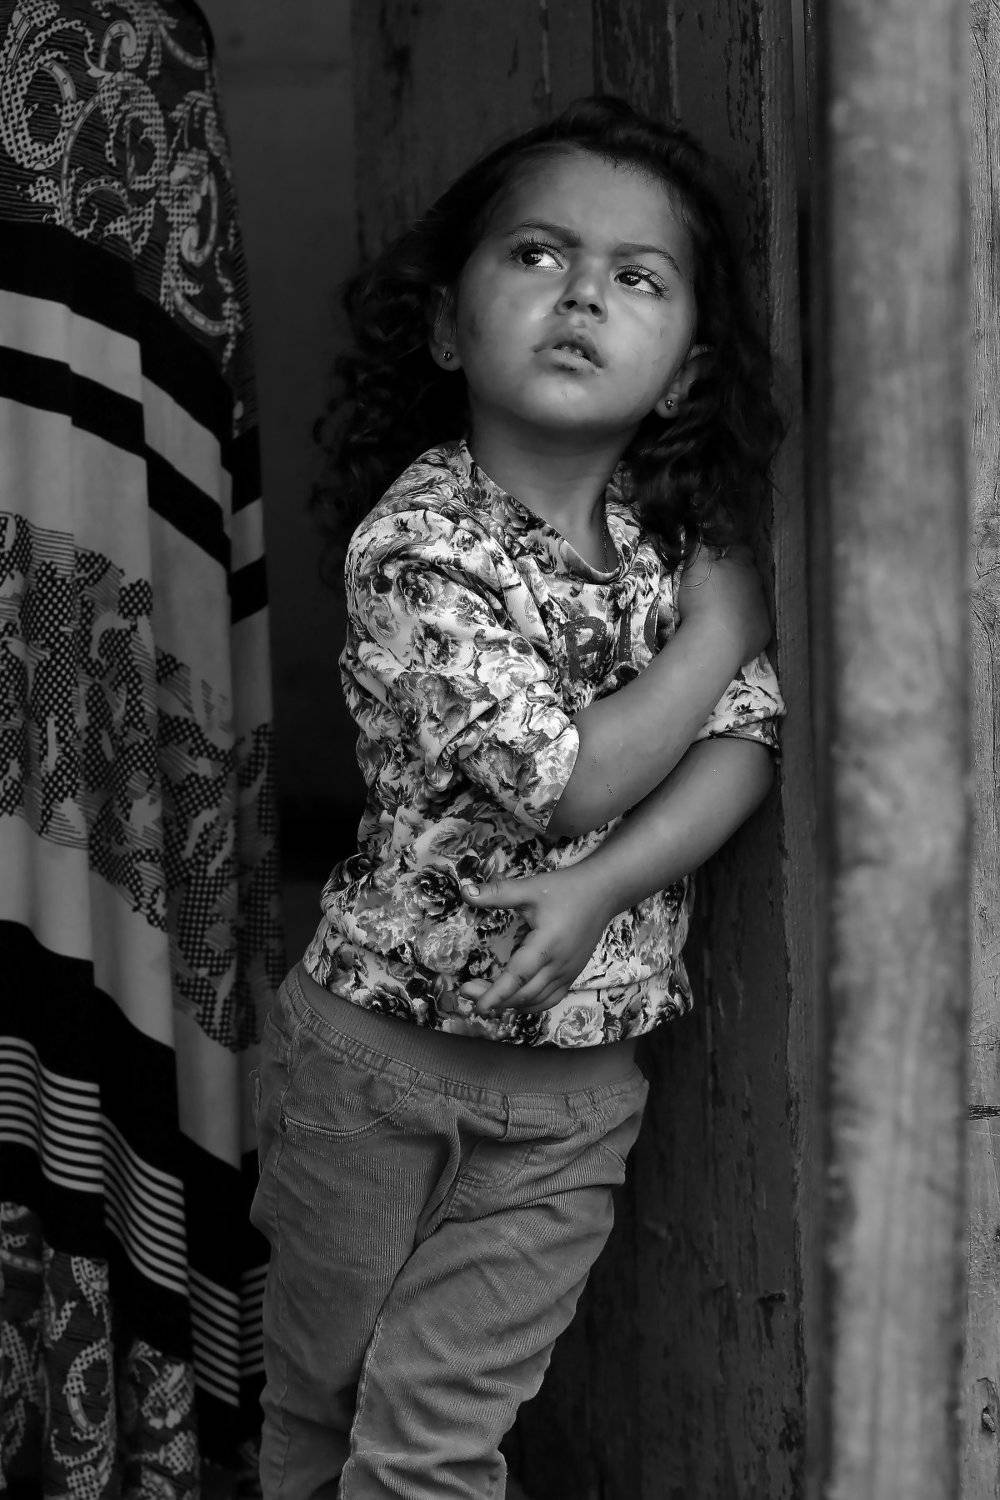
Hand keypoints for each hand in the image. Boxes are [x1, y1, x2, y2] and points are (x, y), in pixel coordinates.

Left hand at [458, 865, 613, 1014]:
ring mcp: (567, 973)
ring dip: (509, 1004)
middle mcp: (559, 965)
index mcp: (547, 944)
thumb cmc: (565, 889)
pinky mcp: (572, 976)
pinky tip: (512, 1000)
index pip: (518, 976)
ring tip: (483, 997)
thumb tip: (465, 892)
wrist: (602, 894)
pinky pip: (549, 999)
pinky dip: (529, 1004)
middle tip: (465, 991)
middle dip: (494, 999)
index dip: (497, 993)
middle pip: (524, 994)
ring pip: (536, 1001)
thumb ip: (497, 893)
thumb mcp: (530, 888)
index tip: (477, 1005)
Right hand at [678, 545, 770, 664]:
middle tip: (717, 588)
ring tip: (721, 614)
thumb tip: (701, 539)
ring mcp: (762, 611)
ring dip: (740, 604)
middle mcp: (757, 586)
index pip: (741, 551)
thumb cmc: (703, 600)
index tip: (719, 558)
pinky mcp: (762, 633)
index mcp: (742, 567)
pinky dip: (743, 627)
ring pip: (753, 601)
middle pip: (749, 577)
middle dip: (736, 579)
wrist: (715, 641)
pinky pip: (753, 626)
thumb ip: (699, 550)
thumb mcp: (694, 567)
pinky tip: (729, 633)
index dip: (730, 552)